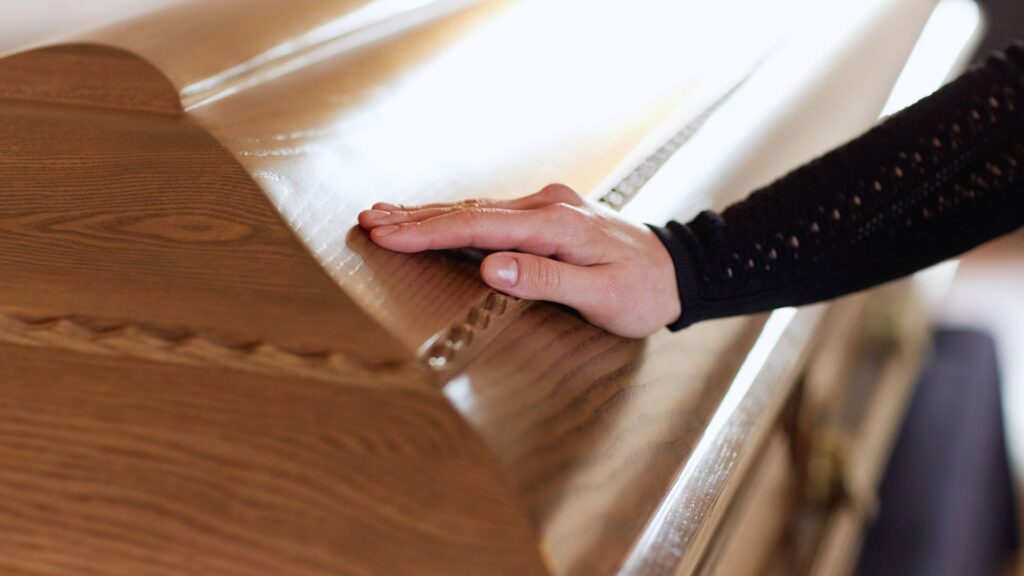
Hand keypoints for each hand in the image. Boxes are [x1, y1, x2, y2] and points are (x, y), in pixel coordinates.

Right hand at [357, 184, 680, 337]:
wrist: (678, 270)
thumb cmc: (641, 291)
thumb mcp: (600, 296)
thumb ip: (544, 280)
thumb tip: (489, 267)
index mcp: (556, 226)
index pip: (478, 228)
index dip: (428, 232)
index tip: (388, 235)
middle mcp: (548, 207)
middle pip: (469, 211)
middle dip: (415, 217)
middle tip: (368, 219)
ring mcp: (547, 207)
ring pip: (476, 209)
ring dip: (429, 213)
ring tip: (386, 214)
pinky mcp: (548, 214)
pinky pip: (491, 213)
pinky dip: (456, 216)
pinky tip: (435, 218)